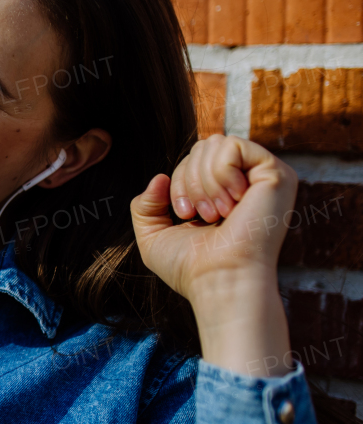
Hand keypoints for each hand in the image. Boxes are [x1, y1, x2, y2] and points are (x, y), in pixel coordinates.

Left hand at [130, 134, 297, 375]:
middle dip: (188, 179)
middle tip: (200, 215)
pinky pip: (232, 146)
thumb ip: (146, 206)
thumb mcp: (154, 235)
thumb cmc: (190, 266)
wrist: (217, 280)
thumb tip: (159, 178)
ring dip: (203, 181)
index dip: (179, 180)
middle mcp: (248, 181)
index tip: (185, 214)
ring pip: (215, 142)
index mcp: (226, 191)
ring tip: (216, 214)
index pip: (194, 157)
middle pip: (203, 145)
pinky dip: (220, 174)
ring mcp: (264, 177)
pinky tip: (232, 205)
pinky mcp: (277, 174)